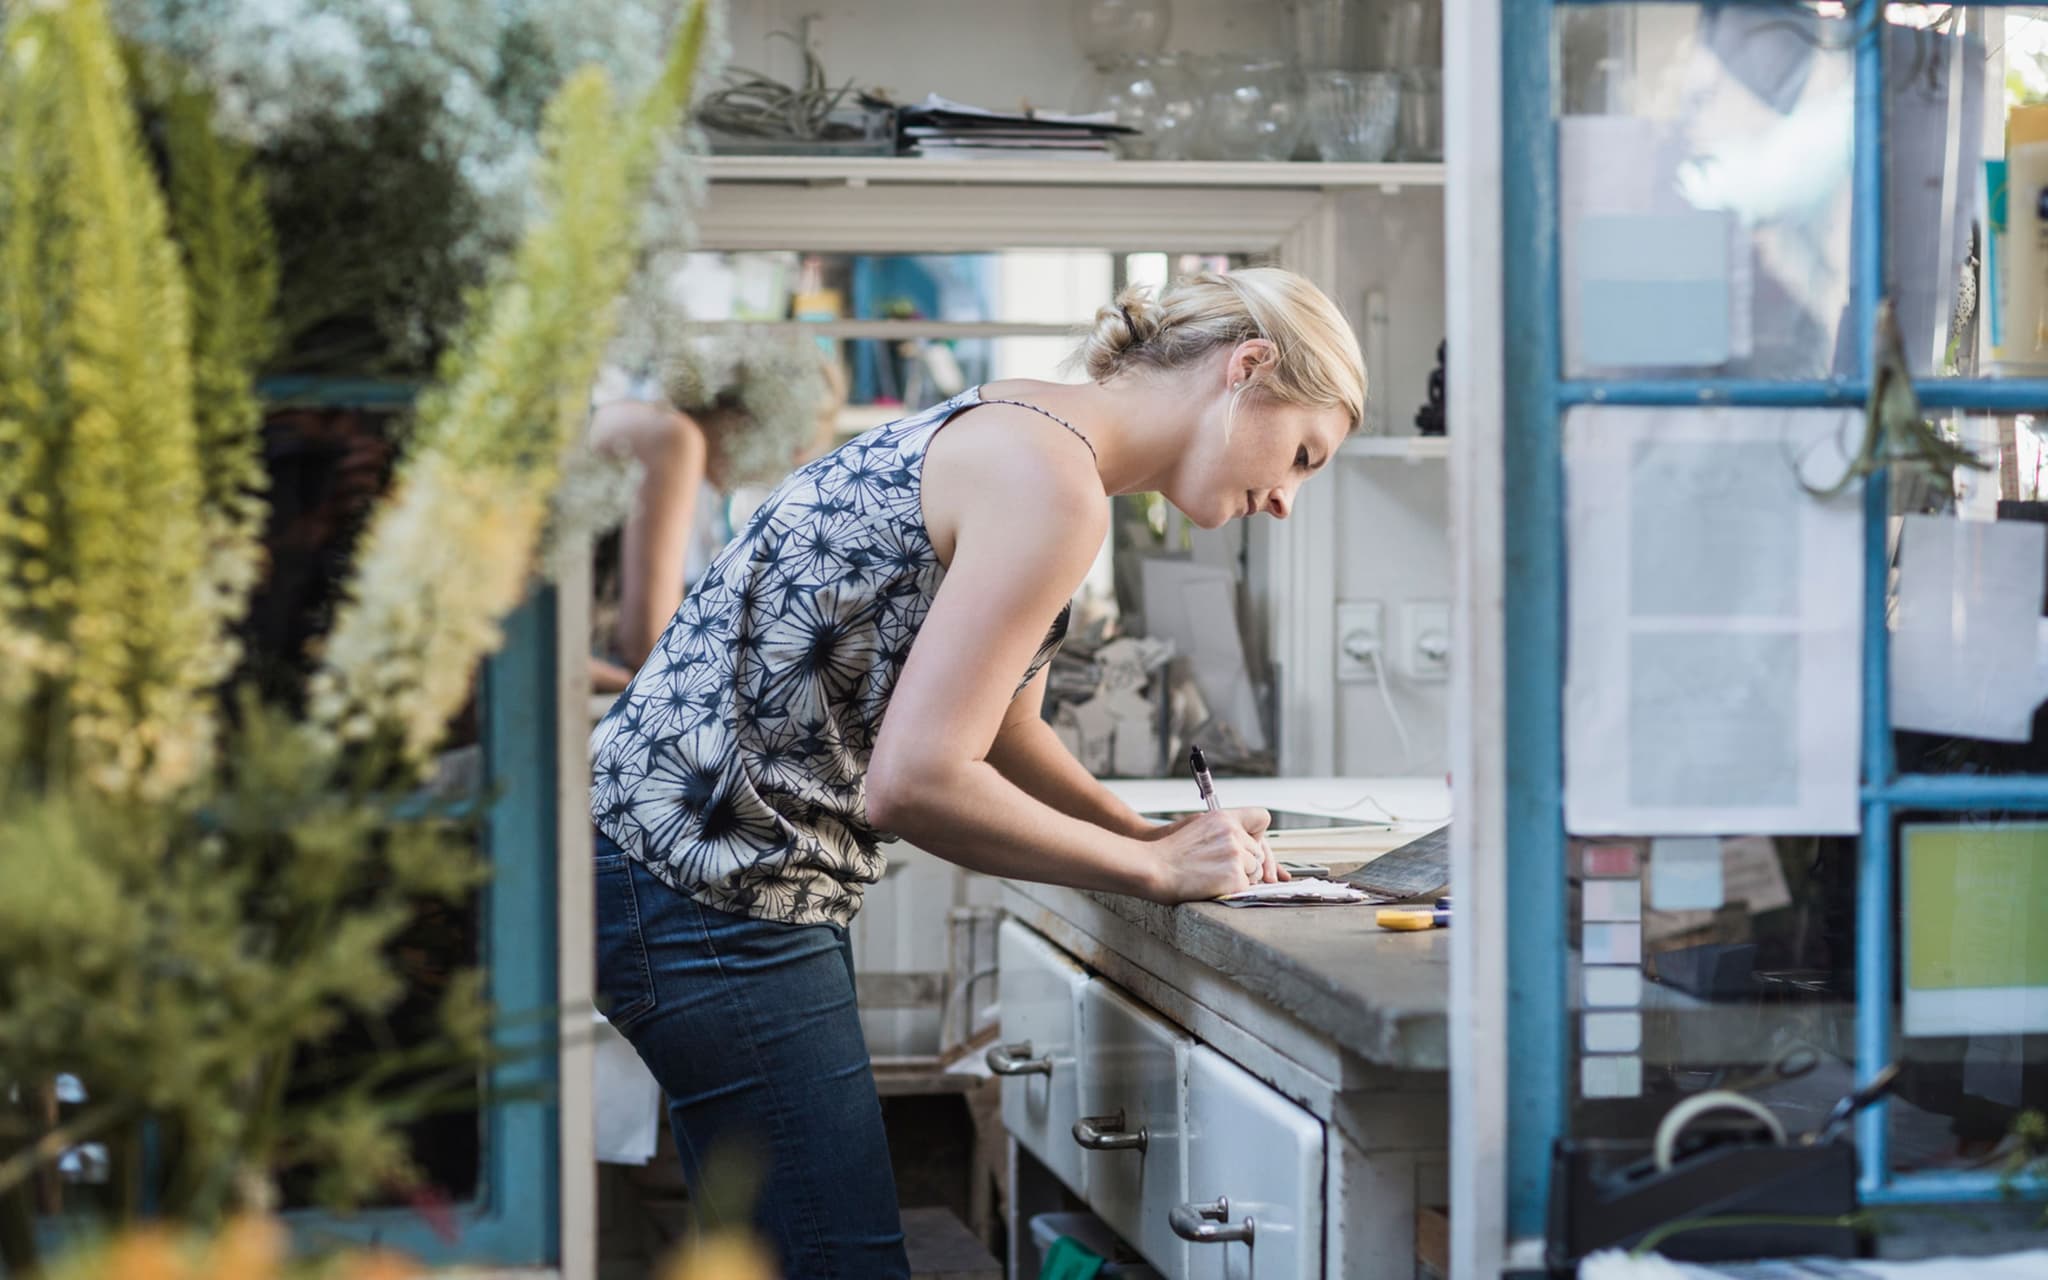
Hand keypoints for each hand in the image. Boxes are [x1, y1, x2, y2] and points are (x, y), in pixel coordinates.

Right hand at [1146, 807, 1277, 902]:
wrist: (1154, 868)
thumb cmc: (1171, 852)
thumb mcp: (1199, 827)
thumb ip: (1225, 831)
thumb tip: (1251, 845)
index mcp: (1224, 818)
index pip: (1261, 818)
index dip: (1258, 835)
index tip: (1250, 845)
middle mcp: (1233, 833)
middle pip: (1258, 852)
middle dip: (1246, 862)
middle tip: (1220, 868)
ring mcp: (1236, 855)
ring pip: (1255, 871)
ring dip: (1240, 877)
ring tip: (1213, 876)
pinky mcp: (1235, 877)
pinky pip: (1247, 887)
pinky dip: (1233, 890)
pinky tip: (1213, 885)